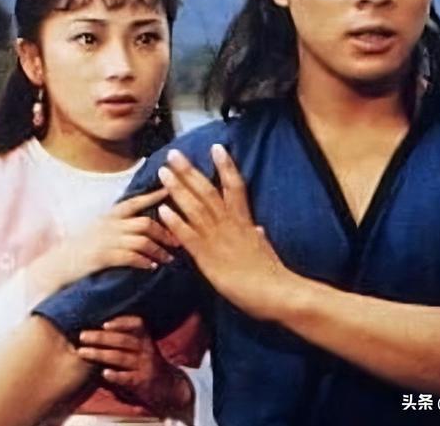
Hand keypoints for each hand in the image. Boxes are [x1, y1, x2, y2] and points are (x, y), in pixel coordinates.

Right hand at [31, 188, 177, 294]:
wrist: (53, 267)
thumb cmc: (78, 250)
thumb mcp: (97, 230)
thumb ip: (117, 225)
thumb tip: (140, 225)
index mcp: (108, 216)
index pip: (135, 201)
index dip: (154, 196)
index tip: (171, 191)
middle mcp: (109, 225)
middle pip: (145, 222)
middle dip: (165, 231)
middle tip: (179, 240)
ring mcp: (105, 240)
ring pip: (141, 240)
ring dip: (158, 250)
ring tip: (169, 258)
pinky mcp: (102, 257)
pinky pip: (130, 256)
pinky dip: (144, 261)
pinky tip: (152, 267)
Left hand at [77, 316, 193, 421]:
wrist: (167, 384)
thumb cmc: (146, 361)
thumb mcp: (142, 345)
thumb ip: (126, 336)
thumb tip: (99, 326)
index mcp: (145, 337)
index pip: (136, 324)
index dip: (121, 322)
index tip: (104, 323)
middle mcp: (146, 349)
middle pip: (122, 340)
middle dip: (101, 337)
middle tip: (82, 336)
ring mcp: (144, 365)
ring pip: (121, 357)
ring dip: (100, 354)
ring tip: (82, 352)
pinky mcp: (142, 382)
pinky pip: (127, 377)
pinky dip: (116, 375)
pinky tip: (104, 374)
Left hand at [156, 144, 291, 320]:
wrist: (276, 292)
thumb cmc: (273, 273)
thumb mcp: (265, 248)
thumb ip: (257, 235)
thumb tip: (258, 228)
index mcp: (245, 221)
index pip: (235, 185)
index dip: (226, 165)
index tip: (216, 147)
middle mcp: (230, 224)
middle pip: (207, 191)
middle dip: (189, 171)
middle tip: (174, 154)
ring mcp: (218, 239)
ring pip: (195, 208)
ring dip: (178, 189)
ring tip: (163, 173)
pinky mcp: (208, 257)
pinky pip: (188, 236)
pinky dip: (175, 222)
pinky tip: (162, 210)